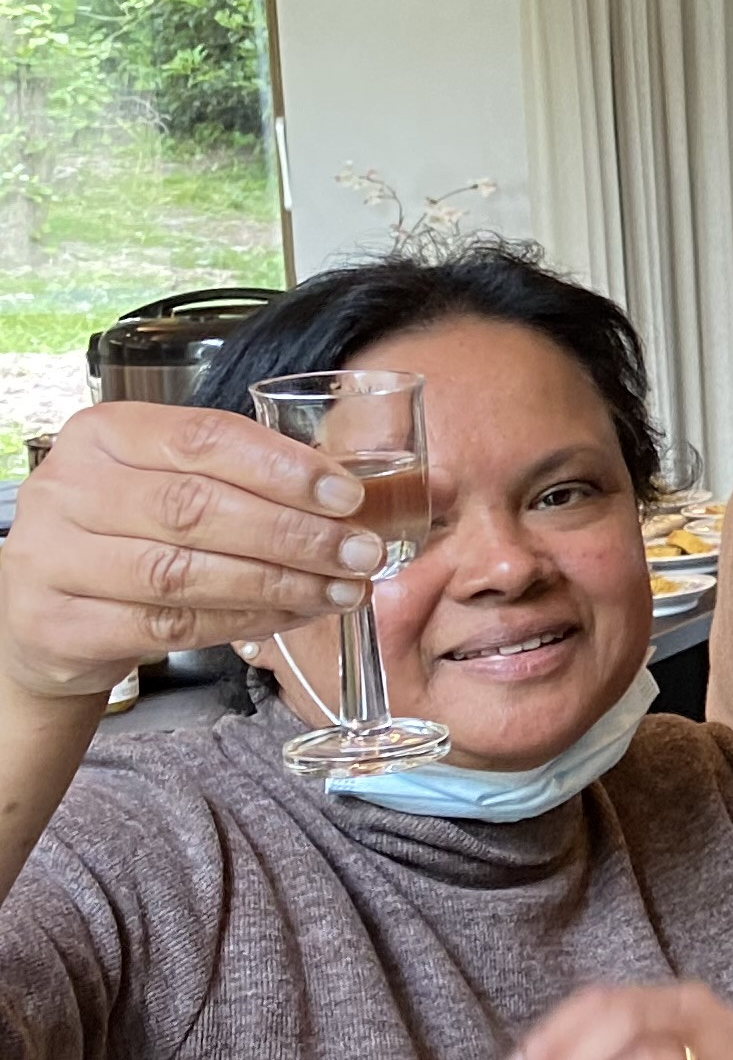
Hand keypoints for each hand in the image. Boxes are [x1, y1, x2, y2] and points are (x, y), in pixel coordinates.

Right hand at [0, 402, 386, 701]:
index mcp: (104, 434)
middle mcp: (69, 488)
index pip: (203, 438)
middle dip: (294, 534)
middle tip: (359, 552)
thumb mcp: (169, 481)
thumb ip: (246, 477)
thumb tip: (357, 495)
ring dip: (278, 584)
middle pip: (196, 507)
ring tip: (339, 589)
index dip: (284, 469)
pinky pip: (169, 626)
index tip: (348, 497)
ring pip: (184, 573)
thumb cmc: (127, 532)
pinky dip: (243, 622)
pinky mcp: (59, 623)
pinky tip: (290, 616)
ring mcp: (53, 558)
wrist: (47, 608)